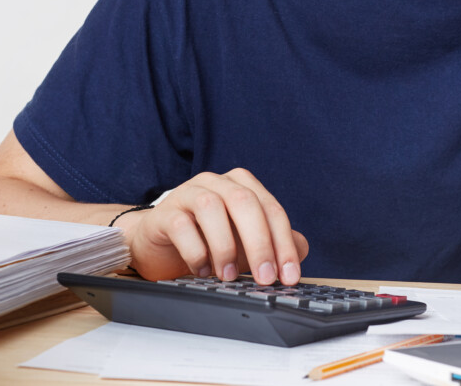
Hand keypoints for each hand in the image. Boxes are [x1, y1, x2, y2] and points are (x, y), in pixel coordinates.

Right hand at [119, 168, 308, 285]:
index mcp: (242, 186)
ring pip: (211, 207)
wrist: (159, 244)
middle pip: (245, 202)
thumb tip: (301, 250)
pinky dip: (195, 251)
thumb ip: (275, 243)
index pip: (271, 209)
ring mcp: (188, 193)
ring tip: (227, 276)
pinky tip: (201, 270)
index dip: (284, 244)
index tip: (289, 275)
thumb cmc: (207, 241)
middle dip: (259, 243)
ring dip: (225, 246)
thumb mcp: (246, 244)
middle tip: (265, 278)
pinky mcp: (165, 212)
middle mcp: (217, 183)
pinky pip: (181, 225)